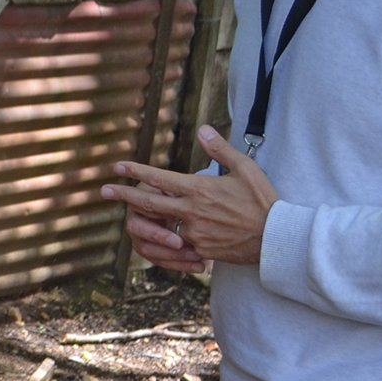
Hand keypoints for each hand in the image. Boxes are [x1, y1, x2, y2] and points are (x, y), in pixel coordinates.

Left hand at [101, 126, 280, 269]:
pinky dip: (166, 240)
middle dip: (125, 196)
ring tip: (128, 215)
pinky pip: (177, 246)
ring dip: (142, 220)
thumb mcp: (245, 168)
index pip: (159, 178)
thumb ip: (220, 149)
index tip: (117, 166)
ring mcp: (195, 234)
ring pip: (159, 226)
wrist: (277, 239)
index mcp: (199, 190)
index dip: (136, 171)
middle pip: (149, 203)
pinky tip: (157, 237)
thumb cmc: (263, 200)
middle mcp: (192, 212)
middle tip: (104, 191)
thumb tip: (202, 129)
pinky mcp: (201, 251)